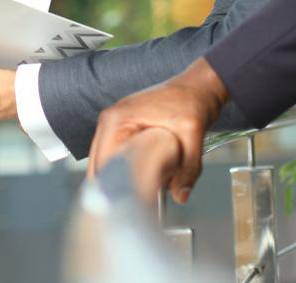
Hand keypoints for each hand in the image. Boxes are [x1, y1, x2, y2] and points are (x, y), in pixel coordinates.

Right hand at [87, 58, 229, 203]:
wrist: (197, 87)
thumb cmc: (190, 101)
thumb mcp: (193, 134)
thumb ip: (188, 167)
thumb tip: (181, 195)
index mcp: (116, 120)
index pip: (102, 163)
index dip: (112, 187)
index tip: (127, 204)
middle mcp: (109, 122)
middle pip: (98, 167)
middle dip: (113, 188)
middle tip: (134, 207)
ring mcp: (114, 127)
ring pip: (106, 165)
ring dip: (119, 181)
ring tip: (138, 198)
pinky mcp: (123, 132)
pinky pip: (116, 159)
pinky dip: (125, 173)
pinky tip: (140, 183)